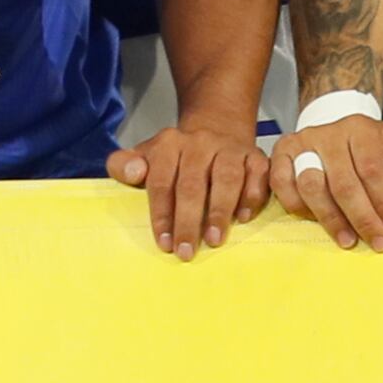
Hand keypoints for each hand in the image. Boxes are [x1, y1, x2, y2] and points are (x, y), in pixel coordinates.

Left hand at [107, 122, 273, 257]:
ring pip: (227, 179)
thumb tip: (132, 173)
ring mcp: (230, 147)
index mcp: (169, 144)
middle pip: (193, 185)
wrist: (216, 130)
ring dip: (220, 211)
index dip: (162, 215)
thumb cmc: (176, 159)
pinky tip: (243, 217)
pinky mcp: (255, 155)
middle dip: (188, 221)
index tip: (164, 243)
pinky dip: (252, 196)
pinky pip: (258, 175)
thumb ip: (124, 165)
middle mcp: (200, 142)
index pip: (162, 182)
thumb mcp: (144, 157)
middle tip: (186, 251)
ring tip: (214, 240)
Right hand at [273, 112, 382, 249]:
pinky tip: (315, 223)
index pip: (371, 169)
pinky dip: (297, 207)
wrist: (341, 131)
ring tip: (348, 241)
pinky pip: (282, 185)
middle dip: (360, 217)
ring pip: (311, 185)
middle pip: (342, 182)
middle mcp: (329, 133)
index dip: (380, 201)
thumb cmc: (376, 148)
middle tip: (375, 242)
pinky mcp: (281, 154)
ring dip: (330, 218)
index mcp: (361, 129)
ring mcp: (302, 143)